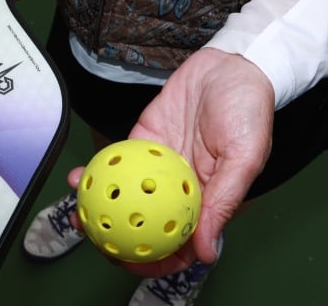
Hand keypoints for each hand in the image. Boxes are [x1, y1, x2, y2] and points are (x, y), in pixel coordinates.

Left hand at [68, 48, 274, 277]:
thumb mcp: (244, 157)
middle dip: (115, 236)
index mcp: (207, 202)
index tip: (130, 261)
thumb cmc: (249, 110)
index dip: (155, 260)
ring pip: (124, 196)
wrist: (230, 66)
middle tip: (93, 235)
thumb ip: (224, 202)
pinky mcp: (141, 143)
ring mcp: (157, 168)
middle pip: (144, 223)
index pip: (179, 244)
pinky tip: (80, 176)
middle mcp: (179, 190)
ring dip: (99, 206)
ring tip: (78, 210)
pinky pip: (116, 163)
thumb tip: (206, 252)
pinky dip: (98, 172)